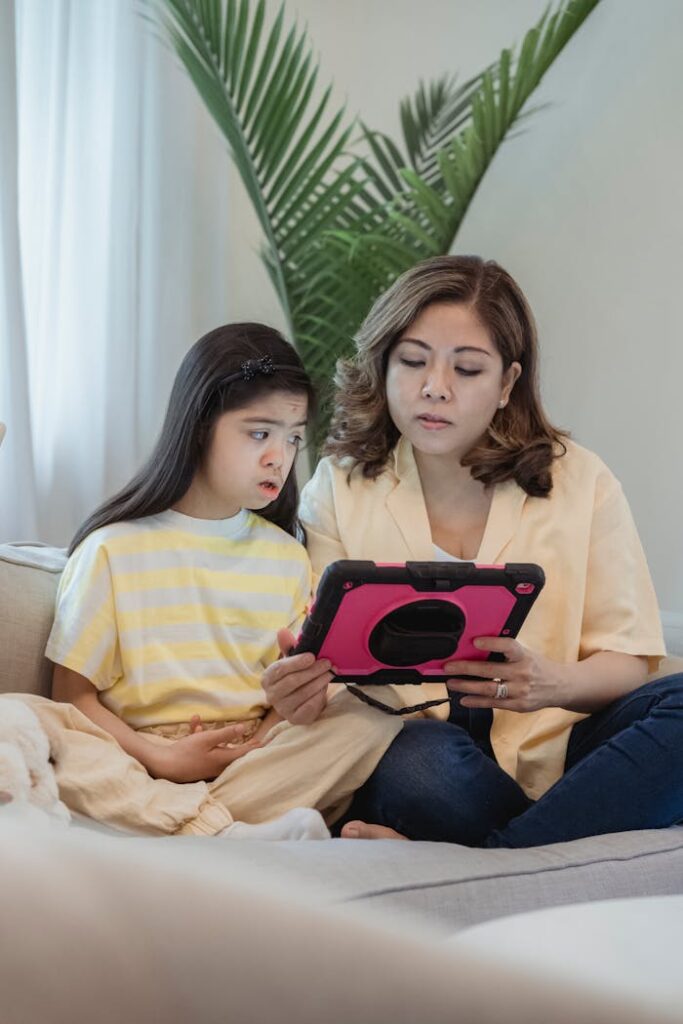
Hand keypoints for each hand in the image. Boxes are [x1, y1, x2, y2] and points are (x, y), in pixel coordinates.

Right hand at [148, 722, 260, 782]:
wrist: (164, 766)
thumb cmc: (187, 752)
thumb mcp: (207, 740)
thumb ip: (226, 734)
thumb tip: (244, 729)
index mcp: (222, 760)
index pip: (243, 753)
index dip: (254, 747)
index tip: (265, 743)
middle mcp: (217, 765)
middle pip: (233, 753)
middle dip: (241, 744)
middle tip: (254, 741)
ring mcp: (207, 766)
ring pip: (216, 748)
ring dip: (214, 735)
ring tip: (208, 724)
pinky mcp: (196, 763)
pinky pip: (203, 748)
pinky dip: (199, 736)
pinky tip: (194, 721)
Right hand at [262, 628, 332, 724]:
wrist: (300, 702)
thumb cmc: (295, 677)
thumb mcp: (291, 661)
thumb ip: (288, 646)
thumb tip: (282, 631)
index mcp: (267, 678)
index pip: (280, 669)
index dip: (296, 662)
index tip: (312, 656)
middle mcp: (271, 695)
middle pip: (292, 681)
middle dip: (313, 671)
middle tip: (327, 663)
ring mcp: (282, 709)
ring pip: (303, 694)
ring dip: (319, 682)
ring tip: (330, 673)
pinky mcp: (295, 719)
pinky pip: (309, 707)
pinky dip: (319, 697)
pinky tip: (324, 689)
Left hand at [444, 637, 566, 712]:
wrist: (560, 686)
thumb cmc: (537, 667)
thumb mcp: (526, 654)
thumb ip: (506, 653)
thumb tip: (476, 648)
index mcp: (524, 656)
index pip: (507, 646)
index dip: (491, 644)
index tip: (475, 641)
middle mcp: (522, 673)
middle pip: (490, 671)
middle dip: (466, 668)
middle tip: (449, 667)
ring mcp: (520, 691)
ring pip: (488, 689)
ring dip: (466, 686)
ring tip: (451, 683)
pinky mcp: (518, 706)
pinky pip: (493, 704)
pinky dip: (476, 702)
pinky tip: (464, 699)